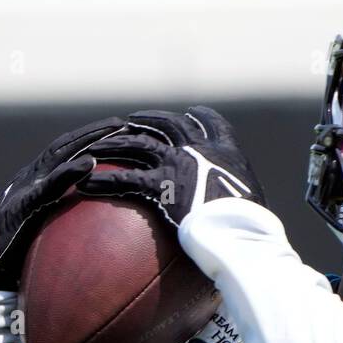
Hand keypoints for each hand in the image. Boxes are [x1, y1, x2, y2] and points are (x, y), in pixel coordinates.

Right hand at [0, 116, 127, 290]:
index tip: (120, 130)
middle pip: (66, 146)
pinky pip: (48, 186)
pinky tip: (90, 164)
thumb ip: (64, 223)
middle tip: (127, 123)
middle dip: (95, 132)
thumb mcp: (44, 235)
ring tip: (117, 131)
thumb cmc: (15, 257)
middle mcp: (29, 179)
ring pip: (58, 156)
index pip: (66, 152)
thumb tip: (101, 234)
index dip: (91, 138)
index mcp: (34, 182)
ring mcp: (24, 189)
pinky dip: (68, 172)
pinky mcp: (21, 205)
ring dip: (88, 140)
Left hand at [75, 106, 264, 225]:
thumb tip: (248, 226)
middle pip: (167, 125)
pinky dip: (102, 180)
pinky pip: (123, 179)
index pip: (212, 123)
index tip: (190, 113)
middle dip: (147, 120)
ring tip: (95, 148)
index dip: (198, 116)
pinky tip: (86, 184)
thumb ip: (243, 206)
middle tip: (132, 122)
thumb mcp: (256, 208)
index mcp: (226, 152)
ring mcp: (177, 163)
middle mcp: (199, 149)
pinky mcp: (159, 184)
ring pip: (137, 144)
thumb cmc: (254, 229)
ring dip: (114, 144)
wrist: (240, 230)